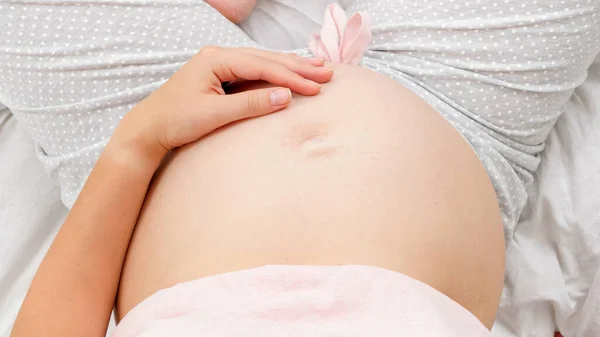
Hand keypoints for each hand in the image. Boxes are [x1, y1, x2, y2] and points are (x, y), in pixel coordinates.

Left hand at [116, 46, 332, 162]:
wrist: (149, 129)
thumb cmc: (176, 121)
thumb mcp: (215, 114)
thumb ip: (251, 104)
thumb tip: (285, 96)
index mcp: (215, 59)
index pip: (262, 66)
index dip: (291, 77)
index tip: (315, 87)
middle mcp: (218, 56)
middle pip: (266, 59)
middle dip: (297, 67)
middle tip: (327, 72)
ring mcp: (218, 64)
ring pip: (262, 63)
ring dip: (289, 67)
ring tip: (317, 68)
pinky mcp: (219, 76)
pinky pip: (254, 71)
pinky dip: (275, 73)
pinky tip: (289, 72)